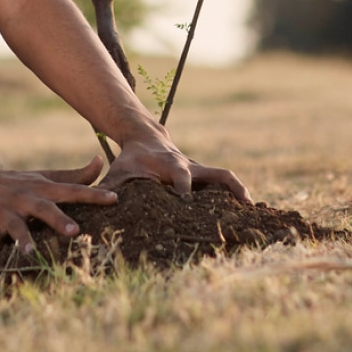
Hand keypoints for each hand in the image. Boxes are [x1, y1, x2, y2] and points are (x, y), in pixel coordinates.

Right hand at [0, 155, 117, 263]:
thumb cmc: (18, 184)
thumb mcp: (45, 178)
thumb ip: (75, 176)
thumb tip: (100, 161)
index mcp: (42, 190)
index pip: (72, 191)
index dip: (93, 195)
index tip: (114, 199)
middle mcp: (25, 199)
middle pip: (44, 208)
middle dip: (58, 219)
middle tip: (74, 231)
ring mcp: (6, 212)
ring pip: (16, 226)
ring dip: (23, 238)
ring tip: (30, 252)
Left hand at [102, 131, 250, 202]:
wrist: (144, 139)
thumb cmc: (130, 161)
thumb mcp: (118, 172)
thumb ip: (108, 188)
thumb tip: (98, 205)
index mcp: (169, 165)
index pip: (180, 178)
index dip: (184, 190)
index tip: (189, 203)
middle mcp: (189, 166)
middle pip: (213, 174)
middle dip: (227, 190)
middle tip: (243, 209)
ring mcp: (199, 169)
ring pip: (224, 176)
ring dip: (238, 191)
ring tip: (254, 212)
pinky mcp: (204, 174)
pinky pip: (225, 181)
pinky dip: (237, 192)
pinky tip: (249, 211)